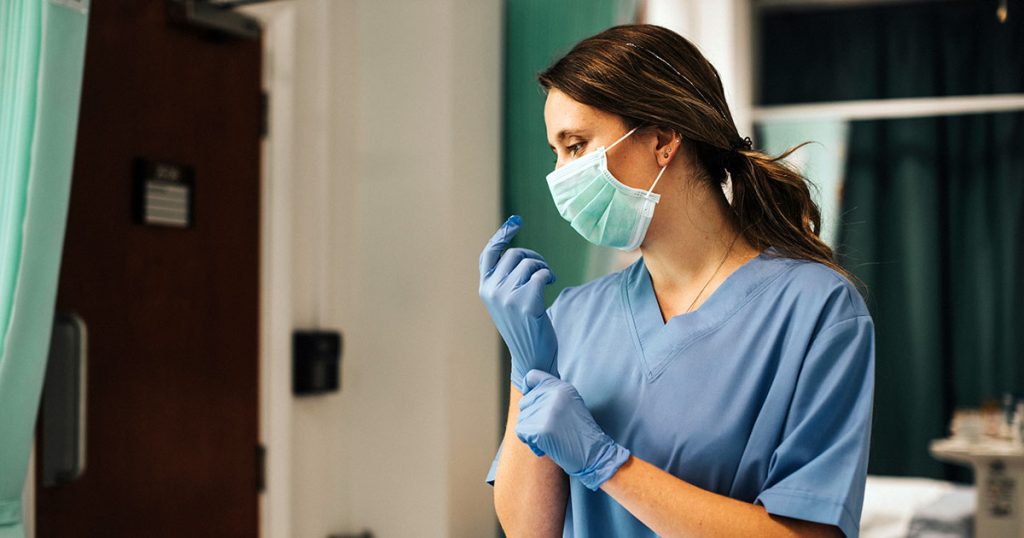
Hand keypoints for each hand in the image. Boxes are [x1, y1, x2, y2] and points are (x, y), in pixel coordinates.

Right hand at [478, 215, 557, 391]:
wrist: (532, 356)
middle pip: (515, 254)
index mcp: (485, 289)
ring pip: (529, 263)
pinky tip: (551, 284)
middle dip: (533, 256)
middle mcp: (492, 291)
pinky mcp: (526, 303)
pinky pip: (540, 274)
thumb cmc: (523, 326)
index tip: (516, 222)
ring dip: (543, 267)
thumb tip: (517, 251)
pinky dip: (548, 275)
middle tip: (543, 269)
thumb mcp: (506, 300)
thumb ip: (504, 279)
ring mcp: (508, 297)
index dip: (502, 236)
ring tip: (547, 279)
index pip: (489, 254)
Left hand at [515, 370, 630, 490]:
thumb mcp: (570, 404)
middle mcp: (553, 395)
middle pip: (524, 402)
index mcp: (561, 387)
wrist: (595, 454)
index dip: (528, 389)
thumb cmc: (580, 433)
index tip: (533, 403)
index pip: (531, 376)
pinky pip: (521, 433)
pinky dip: (530, 443)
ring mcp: (547, 411)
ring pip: (522, 419)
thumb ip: (551, 395)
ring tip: (550, 438)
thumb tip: (526, 394)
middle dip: (531, 418)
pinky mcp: (541, 429)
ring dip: (531, 432)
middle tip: (549, 429)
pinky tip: (545, 447)